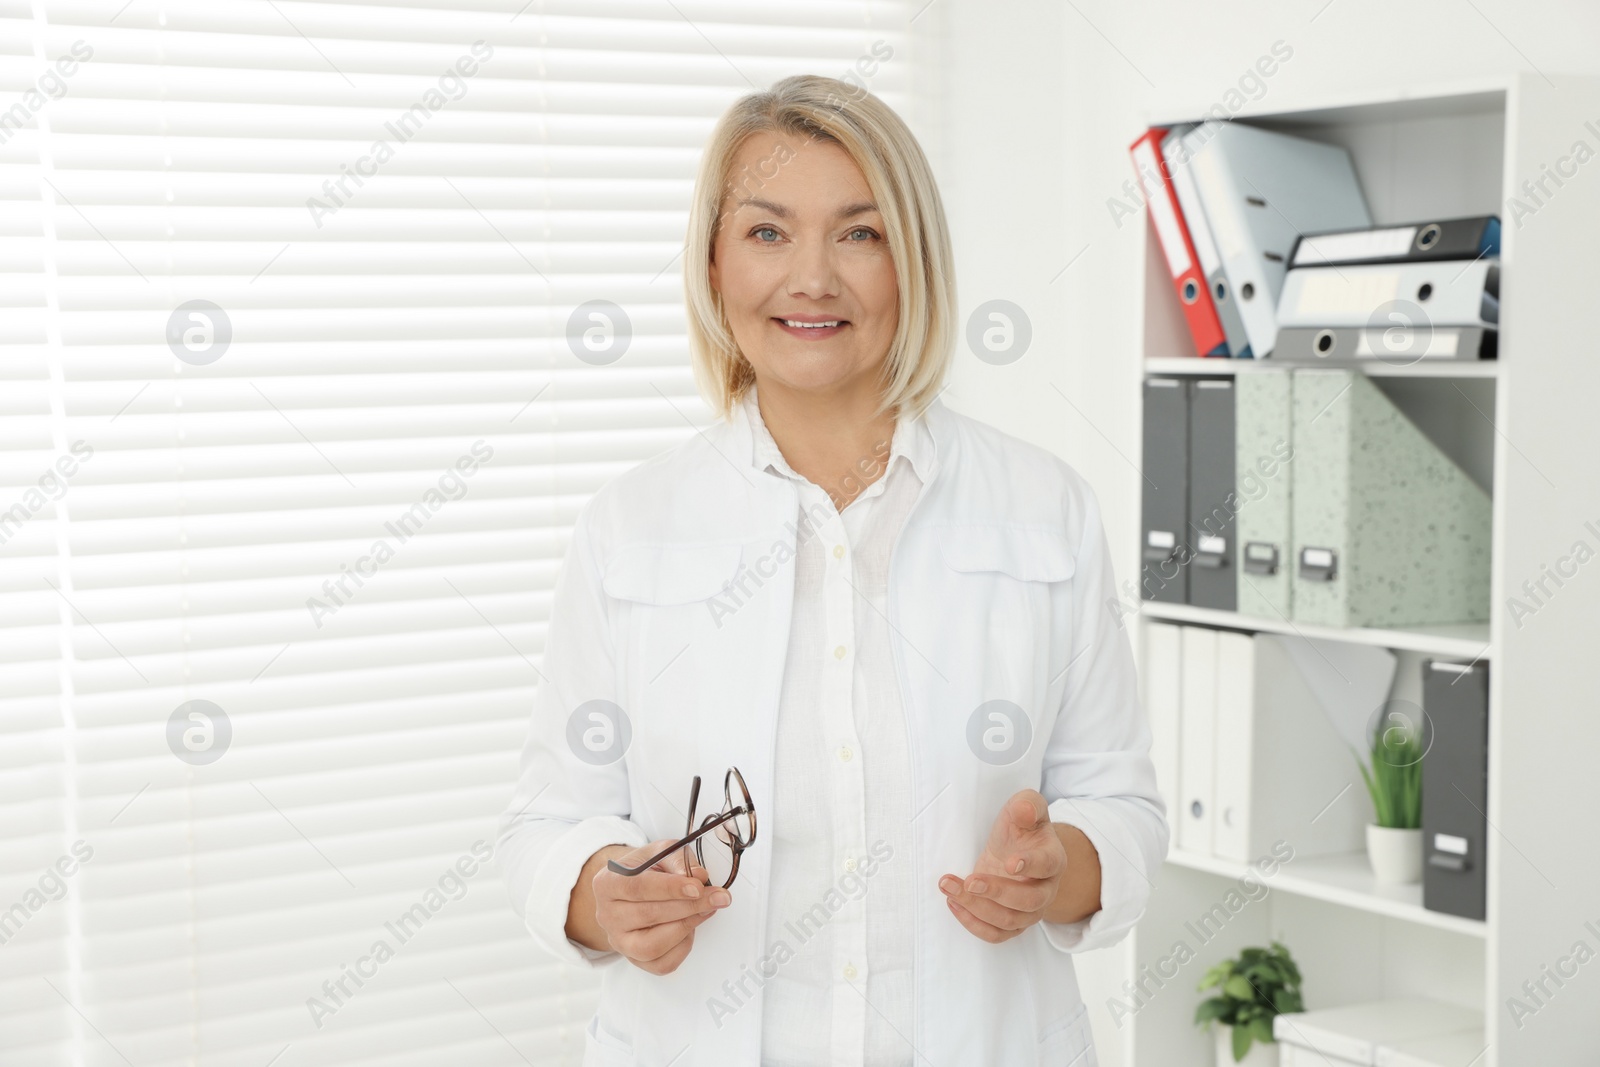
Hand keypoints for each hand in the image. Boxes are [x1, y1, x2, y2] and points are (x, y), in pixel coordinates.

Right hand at [590, 839, 732, 974]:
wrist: (633, 890)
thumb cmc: (646, 870)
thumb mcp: (660, 853)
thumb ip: (679, 860)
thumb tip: (699, 876)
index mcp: (607, 883)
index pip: (637, 887)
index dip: (670, 888)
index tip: (698, 887)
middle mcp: (607, 915)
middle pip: (648, 915)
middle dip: (689, 906)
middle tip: (718, 897)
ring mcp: (619, 941)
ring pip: (652, 946)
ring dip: (686, 927)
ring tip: (705, 910)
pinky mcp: (634, 960)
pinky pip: (662, 964)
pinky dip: (683, 947)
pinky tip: (690, 927)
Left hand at [938, 789, 1066, 942]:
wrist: (1018, 849)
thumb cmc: (1022, 829)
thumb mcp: (1025, 806)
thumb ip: (1027, 804)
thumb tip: (1025, 809)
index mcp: (1052, 859)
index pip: (1047, 866)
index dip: (1030, 865)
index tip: (1008, 862)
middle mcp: (1046, 890)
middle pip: (1029, 902)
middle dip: (997, 893)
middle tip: (970, 880)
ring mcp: (1030, 911)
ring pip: (1009, 921)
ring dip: (976, 908)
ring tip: (951, 888)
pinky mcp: (1011, 922)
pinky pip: (995, 935)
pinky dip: (973, 924)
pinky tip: (954, 903)